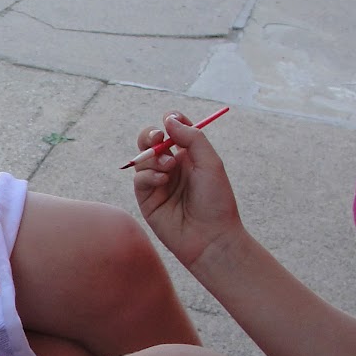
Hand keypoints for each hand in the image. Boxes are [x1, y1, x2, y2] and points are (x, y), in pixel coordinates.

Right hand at [130, 112, 244, 269]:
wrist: (211, 237)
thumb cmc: (216, 200)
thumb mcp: (210, 162)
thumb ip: (191, 137)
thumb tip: (168, 119)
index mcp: (189, 157)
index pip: (174, 132)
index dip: (170, 122)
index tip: (171, 119)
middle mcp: (171, 168)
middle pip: (151, 142)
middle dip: (150, 135)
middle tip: (158, 138)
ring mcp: (158, 184)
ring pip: (142, 158)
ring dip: (153, 157)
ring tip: (169, 168)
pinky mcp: (147, 200)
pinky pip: (139, 179)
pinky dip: (148, 175)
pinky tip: (162, 181)